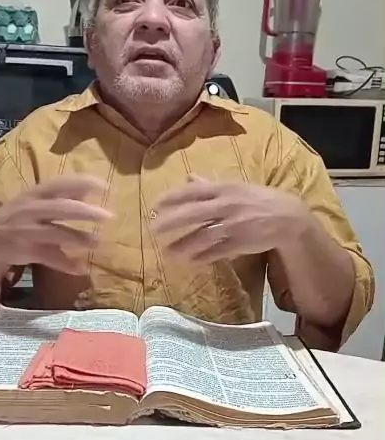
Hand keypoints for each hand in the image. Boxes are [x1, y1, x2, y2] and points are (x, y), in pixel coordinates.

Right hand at [0, 175, 111, 274]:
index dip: (80, 182)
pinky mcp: (23, 251)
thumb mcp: (34, 203)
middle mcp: (29, 210)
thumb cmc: (16, 219)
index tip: (104, 185)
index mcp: (32, 195)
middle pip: (59, 208)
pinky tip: (81, 268)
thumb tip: (87, 191)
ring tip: (98, 242)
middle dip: (83, 211)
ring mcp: (25, 231)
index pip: (58, 184)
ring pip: (55, 233)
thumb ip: (59, 197)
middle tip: (108, 215)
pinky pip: (48, 257)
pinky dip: (65, 263)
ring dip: (78, 238)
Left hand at [152, 175, 308, 262]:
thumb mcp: (235, 187)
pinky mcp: (240, 243)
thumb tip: (189, 178)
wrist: (287, 217)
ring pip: (203, 236)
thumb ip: (210, 185)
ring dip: (184, 245)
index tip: (155, 205)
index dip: (172, 198)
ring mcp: (234, 225)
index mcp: (225, 189)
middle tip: (152, 229)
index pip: (193, 192)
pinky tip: (191, 261)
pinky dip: (203, 257)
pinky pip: (217, 252)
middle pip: (193, 214)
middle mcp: (227, 205)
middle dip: (171, 222)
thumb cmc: (258, 199)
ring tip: (169, 252)